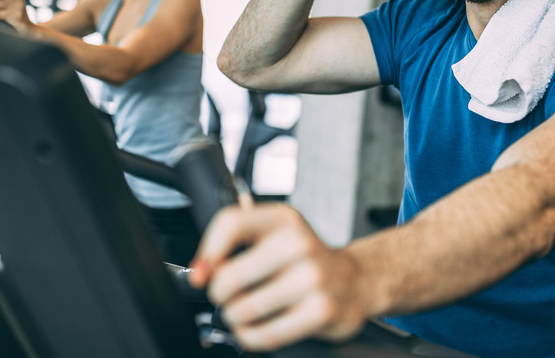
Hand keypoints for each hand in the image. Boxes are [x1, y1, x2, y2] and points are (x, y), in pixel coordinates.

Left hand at [188, 203, 369, 351]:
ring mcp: (313, 277)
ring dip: (234, 318)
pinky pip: (267, 333)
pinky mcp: (322, 310)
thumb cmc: (304, 260)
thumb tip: (200, 272)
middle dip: (219, 294)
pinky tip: (254, 329)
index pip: (231, 223)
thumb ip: (234, 246)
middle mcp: (299, 243)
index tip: (201, 273)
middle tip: (225, 297)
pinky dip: (251, 336)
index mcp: (282, 218)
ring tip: (241, 313)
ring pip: (246, 308)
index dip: (207, 252)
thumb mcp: (272, 237)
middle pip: (231, 275)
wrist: (354, 280)